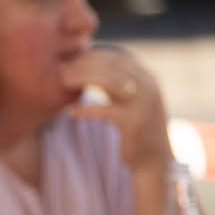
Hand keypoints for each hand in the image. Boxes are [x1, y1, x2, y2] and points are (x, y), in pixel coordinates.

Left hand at [68, 46, 171, 170]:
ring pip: (110, 81)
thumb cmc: (133, 126)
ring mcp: (144, 104)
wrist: (154, 159)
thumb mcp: (125, 99)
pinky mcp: (135, 122)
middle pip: (112, 65)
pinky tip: (70, 112)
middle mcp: (149, 86)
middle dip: (83, 64)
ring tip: (63, 83)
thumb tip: (84, 63)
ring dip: (83, 78)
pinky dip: (85, 109)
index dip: (90, 55)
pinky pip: (105, 111)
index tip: (68, 60)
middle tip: (60, 69)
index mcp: (146, 77)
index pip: (116, 56)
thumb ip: (111, 81)